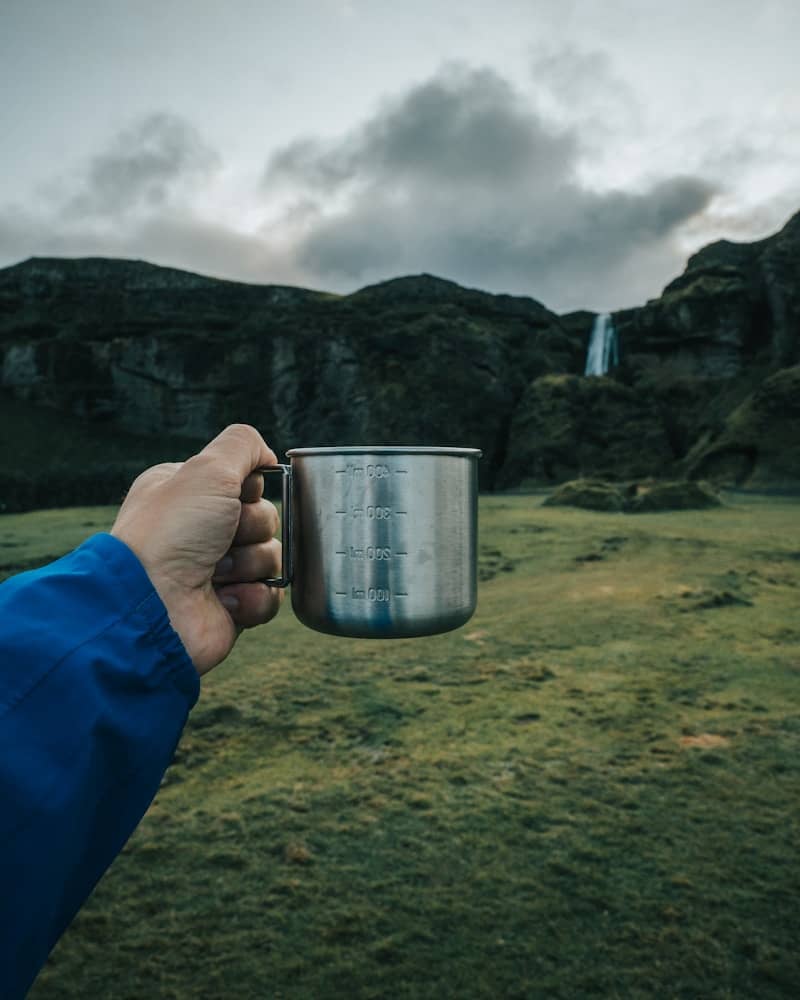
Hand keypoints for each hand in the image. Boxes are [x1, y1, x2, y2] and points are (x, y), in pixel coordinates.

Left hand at [111, 424, 283, 675]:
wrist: (152, 605)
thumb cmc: (170, 533)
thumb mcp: (206, 469)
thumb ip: (243, 445)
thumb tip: (268, 455)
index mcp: (192, 495)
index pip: (248, 483)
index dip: (249, 491)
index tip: (233, 497)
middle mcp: (203, 530)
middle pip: (265, 518)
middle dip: (250, 529)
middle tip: (221, 539)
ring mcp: (218, 570)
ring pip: (271, 556)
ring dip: (250, 564)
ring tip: (217, 573)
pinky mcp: (232, 605)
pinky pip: (270, 595)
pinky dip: (253, 597)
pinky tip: (225, 599)